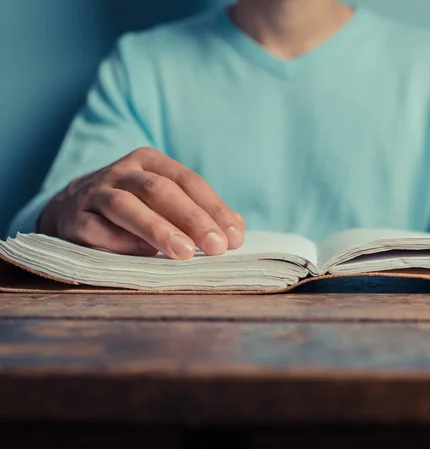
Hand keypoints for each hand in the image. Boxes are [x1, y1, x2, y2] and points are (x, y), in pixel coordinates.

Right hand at [38, 147, 244, 258]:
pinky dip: (121, 243)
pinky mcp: (72, 220)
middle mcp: (121, 172)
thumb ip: (199, 212)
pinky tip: (144, 256)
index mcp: (149, 161)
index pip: (187, 181)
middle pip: (159, 189)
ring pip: (126, 206)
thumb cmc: (133, 208)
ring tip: (184, 253)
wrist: (70, 209)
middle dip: (192, 218)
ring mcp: (93, 194)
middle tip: (217, 247)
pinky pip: (97, 230)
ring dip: (157, 229)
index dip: (213, 208)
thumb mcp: (165, 201)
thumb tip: (236, 230)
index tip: (234, 236)